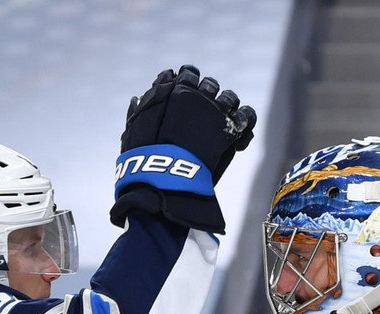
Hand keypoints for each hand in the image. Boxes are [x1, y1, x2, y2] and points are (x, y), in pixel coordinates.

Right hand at [111, 65, 256, 232]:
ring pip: (230, 98)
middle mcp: (197, 93)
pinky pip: (246, 117)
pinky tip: (237, 138)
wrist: (165, 175)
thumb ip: (136, 112)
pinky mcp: (230, 129)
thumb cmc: (144, 156)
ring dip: (228, 108)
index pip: (188, 72)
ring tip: (223, 125)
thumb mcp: (133, 130)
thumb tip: (137, 98)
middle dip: (209, 97)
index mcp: (174, 88)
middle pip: (211, 84)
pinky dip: (245, 124)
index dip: (189, 83)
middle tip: (205, 116)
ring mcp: (215, 109)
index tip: (188, 98)